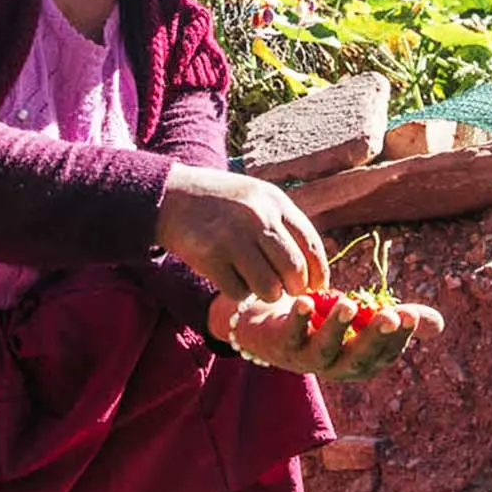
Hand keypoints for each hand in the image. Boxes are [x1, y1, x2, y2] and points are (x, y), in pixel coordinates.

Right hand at [156, 163, 327, 302]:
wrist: (172, 196)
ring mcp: (234, 238)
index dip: (318, 271)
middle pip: (294, 270)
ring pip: (270, 287)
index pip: (310, 243)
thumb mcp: (256, 197)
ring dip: (267, 294)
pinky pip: (239, 293)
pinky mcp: (211, 258)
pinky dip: (239, 293)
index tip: (318, 285)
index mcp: (274, 201)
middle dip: (295, 288)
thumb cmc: (220, 201)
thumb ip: (283, 223)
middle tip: (287, 291)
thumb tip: (314, 263)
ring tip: (258, 285)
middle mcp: (257, 218)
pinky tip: (232, 279)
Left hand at [208, 292, 443, 379]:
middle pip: (359, 357)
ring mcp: (308, 359)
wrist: (274, 328)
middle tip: (391, 316)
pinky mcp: (282, 345)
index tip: (411, 313)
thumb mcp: (365, 320)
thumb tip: (438, 324)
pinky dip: (298, 318)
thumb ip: (398, 320)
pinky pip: (290, 334)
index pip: (386, 353)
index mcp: (362, 362)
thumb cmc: (329, 323)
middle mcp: (337, 367)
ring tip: (348, 304)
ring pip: (324, 350)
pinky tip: (306, 300)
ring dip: (337, 328)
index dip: (400, 336)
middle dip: (375, 337)